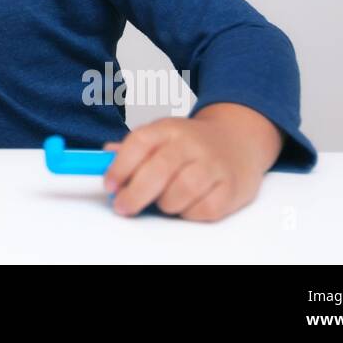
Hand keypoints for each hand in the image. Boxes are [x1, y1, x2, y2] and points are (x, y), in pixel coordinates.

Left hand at [101, 103, 282, 221]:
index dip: (120, 166)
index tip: (109, 186)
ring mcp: (214, 164)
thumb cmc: (189, 144)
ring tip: (164, 201)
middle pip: (159, 170)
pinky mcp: (232, 187)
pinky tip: (188, 205)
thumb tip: (103, 158)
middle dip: (135, 194)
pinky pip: (205, 210)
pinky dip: (190, 213)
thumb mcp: (161, 136)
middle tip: (123, 207)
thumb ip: (132, 149)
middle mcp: (191, 143)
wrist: (238, 139)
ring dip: (166, 204)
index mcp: (168, 128)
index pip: (140, 142)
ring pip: (182, 192)